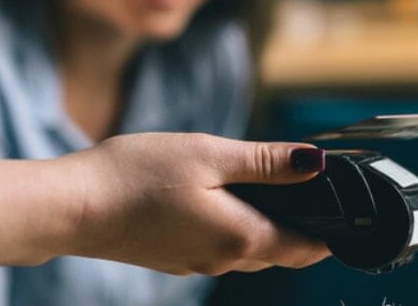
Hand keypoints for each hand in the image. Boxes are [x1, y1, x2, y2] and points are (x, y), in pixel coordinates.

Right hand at [67, 133, 330, 274]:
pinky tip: (223, 198)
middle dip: (302, 226)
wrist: (71, 207)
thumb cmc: (136, 176)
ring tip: (274, 189)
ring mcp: (195, 262)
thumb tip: (316, 164)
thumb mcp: (209, 155)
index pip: (306, 247)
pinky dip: (234, 227)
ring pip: (249, 249)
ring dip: (267, 226)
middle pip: (280, 250)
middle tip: (315, 191)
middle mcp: (222, 261)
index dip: (330, 229)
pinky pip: (218, 247)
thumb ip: (266, 163)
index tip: (346, 207)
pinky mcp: (172, 257)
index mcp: (241, 238)